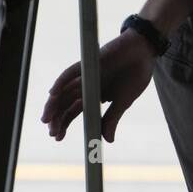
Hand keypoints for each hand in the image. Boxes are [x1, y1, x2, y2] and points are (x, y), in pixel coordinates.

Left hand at [40, 31, 155, 142]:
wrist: (145, 51)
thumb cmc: (136, 74)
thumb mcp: (124, 101)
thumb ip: (112, 118)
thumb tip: (108, 140)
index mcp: (94, 95)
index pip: (73, 111)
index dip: (64, 123)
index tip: (57, 137)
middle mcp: (85, 85)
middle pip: (65, 103)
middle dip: (57, 118)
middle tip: (53, 133)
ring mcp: (85, 74)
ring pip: (64, 90)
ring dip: (54, 104)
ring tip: (47, 119)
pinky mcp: (88, 63)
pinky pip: (70, 73)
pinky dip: (61, 82)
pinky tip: (53, 94)